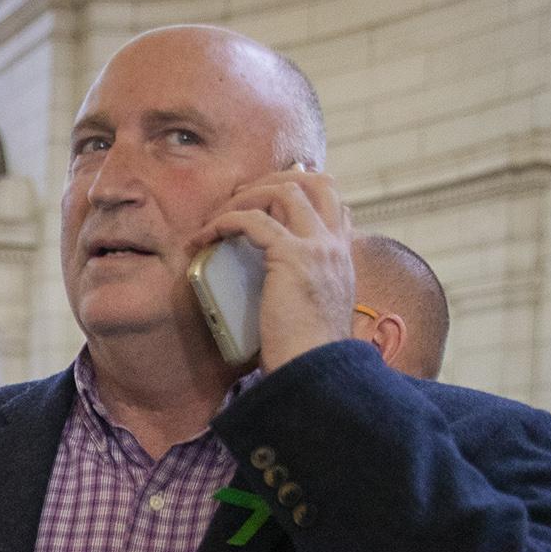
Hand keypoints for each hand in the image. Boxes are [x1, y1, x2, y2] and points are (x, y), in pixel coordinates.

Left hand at [193, 166, 353, 373]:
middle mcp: (335, 245)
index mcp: (343, 256)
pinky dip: (226, 221)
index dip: (301, 190)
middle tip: (239, 198)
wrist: (316, 371)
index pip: (334, 201)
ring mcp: (318, 247)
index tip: (266, 200)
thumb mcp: (313, 311)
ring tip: (217, 217)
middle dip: (274, 179)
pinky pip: (253, 221)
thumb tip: (275, 290)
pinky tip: (207, 236)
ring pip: (284, 191)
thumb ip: (303, 290)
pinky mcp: (291, 257)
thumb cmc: (306, 353)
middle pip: (315, 181)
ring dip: (245, 197)